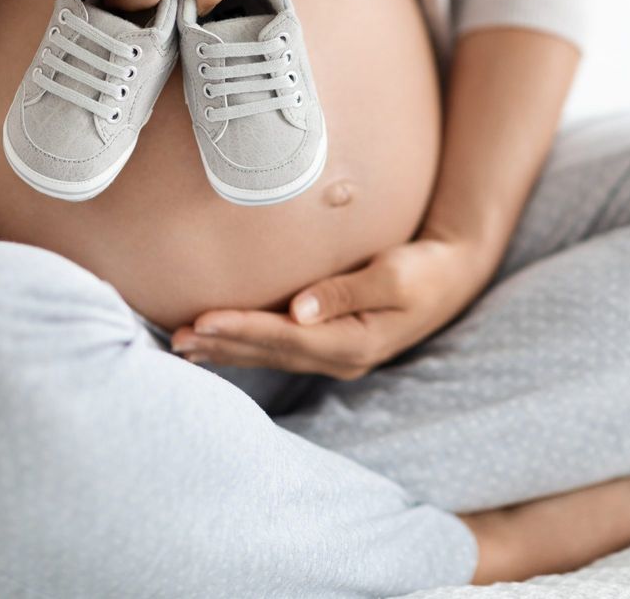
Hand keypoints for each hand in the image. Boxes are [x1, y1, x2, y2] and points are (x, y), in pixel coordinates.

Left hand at [172, 236, 496, 379]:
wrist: (453, 276)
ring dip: (228, 350)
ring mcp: (336, 356)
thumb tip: (301, 310)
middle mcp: (341, 359)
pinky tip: (221, 343)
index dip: (243, 330)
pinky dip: (247, 345)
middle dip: (223, 345)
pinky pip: (281, 349)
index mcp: (355, 344)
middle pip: (271, 353)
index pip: (287, 339)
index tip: (204, 320)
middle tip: (176, 337)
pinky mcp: (332, 344)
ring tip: (185, 342)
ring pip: (272, 356)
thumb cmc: (427, 270)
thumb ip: (347, 291)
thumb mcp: (395, 275)